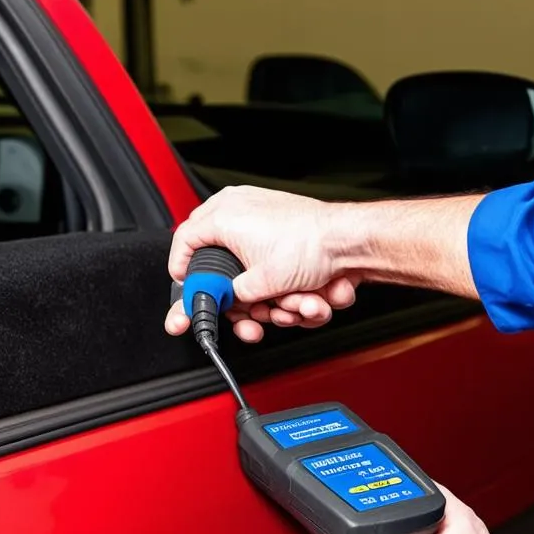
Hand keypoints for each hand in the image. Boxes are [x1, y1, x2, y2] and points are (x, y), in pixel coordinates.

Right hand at [165, 186, 359, 343]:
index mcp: (224, 215)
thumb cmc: (310, 244)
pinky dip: (291, 292)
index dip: (183, 271)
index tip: (187, 290)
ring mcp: (264, 226)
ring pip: (253, 277)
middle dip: (242, 302)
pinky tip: (304, 296)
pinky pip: (275, 274)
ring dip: (275, 303)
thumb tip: (226, 302)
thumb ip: (231, 295)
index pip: (186, 241)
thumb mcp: (259, 281)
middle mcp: (241, 215)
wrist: (349, 242)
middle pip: (221, 266)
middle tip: (248, 318)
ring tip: (291, 305)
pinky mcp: (285, 239)